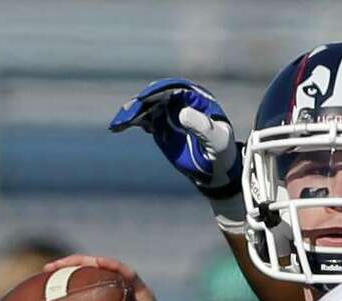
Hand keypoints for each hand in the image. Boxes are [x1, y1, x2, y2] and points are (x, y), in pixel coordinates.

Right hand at [44, 254, 176, 300]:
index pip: (125, 272)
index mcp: (140, 293)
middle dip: (78, 264)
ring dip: (69, 273)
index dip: (111, 265)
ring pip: (89, 277)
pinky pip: (85, 292)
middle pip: (100, 268)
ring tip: (46, 273)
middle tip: (55, 267)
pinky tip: (50, 293)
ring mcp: (113, 295)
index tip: (97, 262)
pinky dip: (69, 290)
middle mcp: (125, 289)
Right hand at [110, 78, 239, 196]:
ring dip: (132, 113)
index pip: (174, 90)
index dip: (158, 93)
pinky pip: (143, 120)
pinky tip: (120, 127)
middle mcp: (181, 101)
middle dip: (141, 104)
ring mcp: (169, 113)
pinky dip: (132, 122)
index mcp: (197, 98)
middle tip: (127, 113)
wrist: (217, 170)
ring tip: (119, 123)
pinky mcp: (161, 125)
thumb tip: (182, 113)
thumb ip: (202, 126)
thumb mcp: (217, 140)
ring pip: (147, 107)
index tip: (144, 100)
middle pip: (157, 97)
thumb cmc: (222, 153)